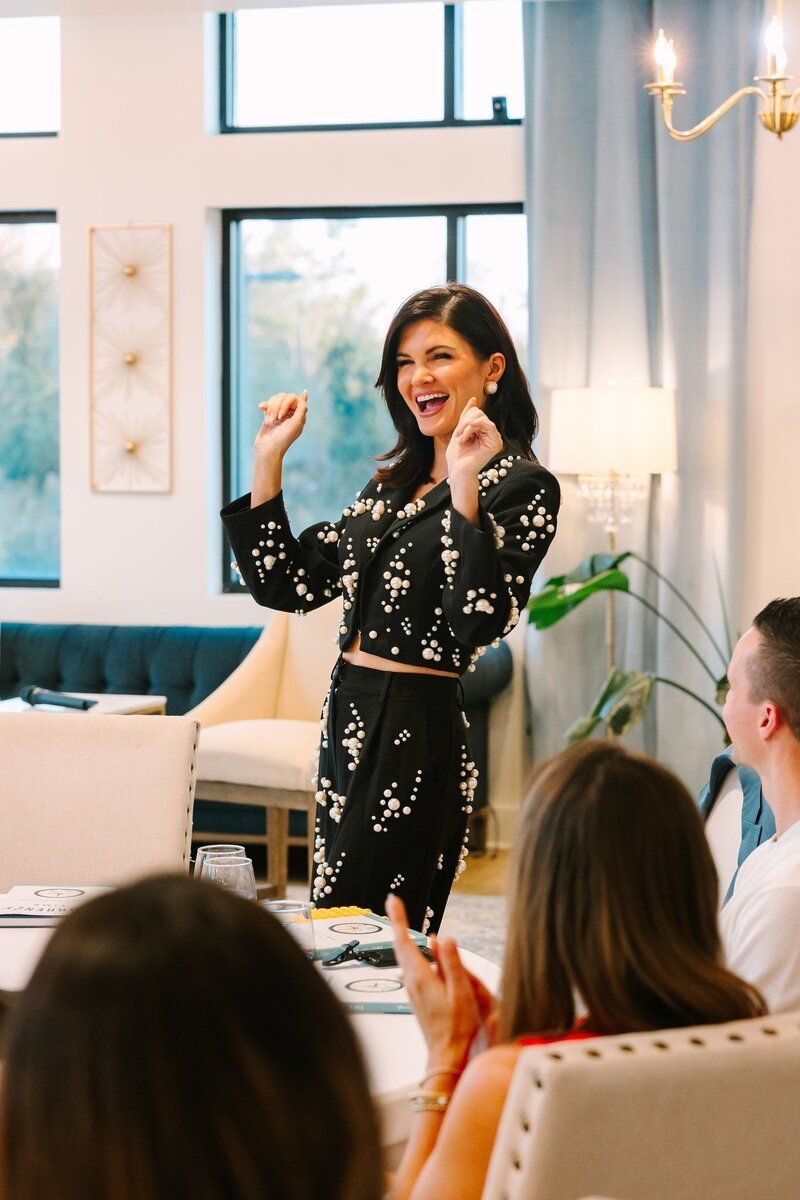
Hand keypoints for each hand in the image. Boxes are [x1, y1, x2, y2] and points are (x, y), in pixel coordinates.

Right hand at [254, 390, 307, 460]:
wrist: (267, 449)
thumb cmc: (284, 438)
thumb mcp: (296, 423)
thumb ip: (302, 407)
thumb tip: (305, 392)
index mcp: (299, 415)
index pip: (294, 398)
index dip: (287, 403)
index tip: (284, 415)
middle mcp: (290, 414)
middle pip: (283, 396)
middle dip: (278, 406)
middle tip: (277, 419)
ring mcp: (279, 414)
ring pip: (275, 399)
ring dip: (271, 409)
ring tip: (271, 421)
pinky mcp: (269, 416)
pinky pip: (267, 403)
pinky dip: (265, 406)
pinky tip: (262, 408)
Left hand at [387, 894, 482, 1069]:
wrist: (448, 1057)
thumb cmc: (458, 1028)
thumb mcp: (461, 992)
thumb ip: (452, 964)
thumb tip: (443, 937)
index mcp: (420, 978)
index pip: (404, 942)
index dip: (398, 919)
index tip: (394, 900)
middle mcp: (412, 982)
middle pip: (402, 947)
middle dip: (398, 923)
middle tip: (394, 903)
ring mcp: (413, 990)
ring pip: (408, 958)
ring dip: (407, 938)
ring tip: (402, 920)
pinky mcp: (418, 997)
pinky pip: (414, 968)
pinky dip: (415, 954)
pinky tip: (424, 952)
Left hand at [445, 398, 502, 481]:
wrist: (457, 470)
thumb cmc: (457, 455)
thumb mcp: (459, 430)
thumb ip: (467, 416)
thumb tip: (473, 399)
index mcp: (484, 431)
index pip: (476, 412)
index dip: (464, 418)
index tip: (457, 433)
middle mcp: (491, 434)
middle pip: (479, 413)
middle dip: (465, 422)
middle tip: (458, 436)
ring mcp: (495, 438)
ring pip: (481, 417)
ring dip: (466, 426)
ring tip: (461, 439)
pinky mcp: (496, 442)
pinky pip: (487, 424)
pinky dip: (472, 428)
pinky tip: (465, 439)